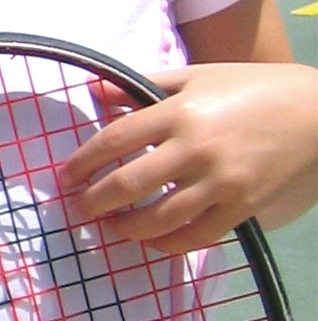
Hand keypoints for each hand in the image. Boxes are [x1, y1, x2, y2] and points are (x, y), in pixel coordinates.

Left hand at [62, 63, 317, 251]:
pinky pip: (195, 236)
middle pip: (128, 184)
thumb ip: (143, 85)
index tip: (68, 176)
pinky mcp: (242, 207)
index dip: (84, 161)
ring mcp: (221, 181)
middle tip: (81, 208)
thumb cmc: (253, 89)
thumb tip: (93, 91)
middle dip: (95, 201)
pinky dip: (168, 244)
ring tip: (113, 226)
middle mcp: (196, 148)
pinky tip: (153, 241)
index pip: (115, 140)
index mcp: (180, 111)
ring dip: (126, 228)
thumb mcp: (198, 76)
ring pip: (158, 218)